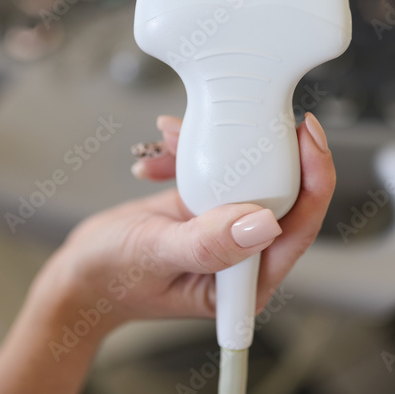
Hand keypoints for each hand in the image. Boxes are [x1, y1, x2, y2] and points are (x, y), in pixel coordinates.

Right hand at [0, 112, 335, 393]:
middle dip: (260, 148)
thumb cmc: (111, 277)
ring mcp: (226, 228)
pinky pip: (214, 167)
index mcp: (246, 282)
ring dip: (213, 146)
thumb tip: (263, 224)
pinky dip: (186, 152)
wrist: (80, 272)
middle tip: (246, 111)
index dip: (314, 181)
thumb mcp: (156, 255)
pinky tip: (158, 155)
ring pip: (246, 172)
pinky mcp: (208, 207)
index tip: (308, 136)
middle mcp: (244, 256)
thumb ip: (208, 244)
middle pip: (281, 192)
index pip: (298, 228)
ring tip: (173, 136)